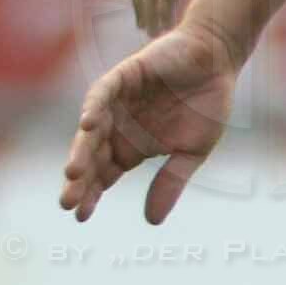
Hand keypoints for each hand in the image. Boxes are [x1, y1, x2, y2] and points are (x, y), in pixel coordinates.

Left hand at [60, 23, 238, 222]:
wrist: (218, 62)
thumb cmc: (206, 106)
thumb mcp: (192, 152)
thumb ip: (170, 182)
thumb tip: (152, 222)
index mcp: (132, 148)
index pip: (104, 175)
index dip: (92, 194)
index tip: (81, 217)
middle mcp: (119, 127)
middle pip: (92, 157)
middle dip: (79, 180)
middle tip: (67, 202)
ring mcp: (118, 101)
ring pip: (92, 128)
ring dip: (81, 149)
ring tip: (73, 174)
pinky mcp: (124, 76)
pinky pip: (102, 92)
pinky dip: (94, 107)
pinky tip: (88, 125)